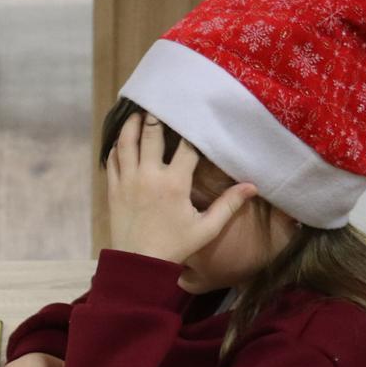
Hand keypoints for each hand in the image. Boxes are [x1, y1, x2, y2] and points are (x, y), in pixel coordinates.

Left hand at [107, 111, 255, 262]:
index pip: (187, 146)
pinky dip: (116, 146)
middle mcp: (149, 176)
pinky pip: (112, 160)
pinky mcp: (113, 189)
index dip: (193, 130)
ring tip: (138, 112)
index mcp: (174, 183)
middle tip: (162, 102)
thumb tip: (253, 186)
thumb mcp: (206, 228)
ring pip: (126, 142)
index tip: (196, 115)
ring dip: (131, 124)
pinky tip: (122, 139)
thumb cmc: (175, 246)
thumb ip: (229, 205)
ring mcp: (128, 181)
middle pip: (152, 134)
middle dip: (158, 116)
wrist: (138, 264)